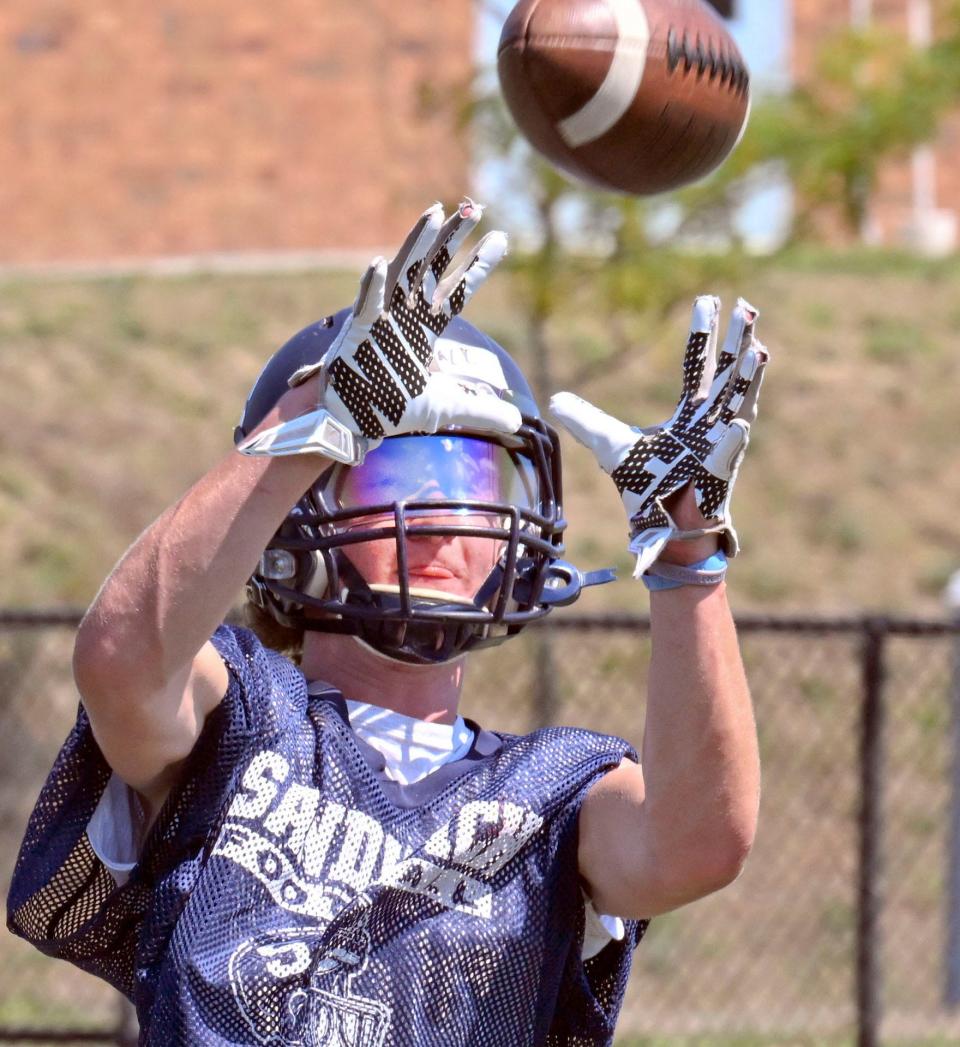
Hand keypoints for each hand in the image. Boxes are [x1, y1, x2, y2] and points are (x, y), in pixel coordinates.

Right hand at [239, 199, 518, 462]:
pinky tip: (378, 263)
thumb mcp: (445, 410)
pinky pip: (365, 305)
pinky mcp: (356, 333)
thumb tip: (517, 421)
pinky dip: (371, 286)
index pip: (456, 291)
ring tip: (436, 212)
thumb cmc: (390, 410)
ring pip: (401, 273)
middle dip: (452, 239)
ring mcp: (380, 320)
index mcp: (424, 329)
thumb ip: (480, 411)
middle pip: (432, 268)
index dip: (478, 266)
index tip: (502, 239)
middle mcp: (404, 316)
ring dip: (417, 243)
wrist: (351, 424)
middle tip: (475, 208)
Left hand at [550, 296, 767, 576]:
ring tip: (759, 351)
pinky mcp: (718, 473)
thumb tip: (554, 400)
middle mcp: (709, 423)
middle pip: (726, 374)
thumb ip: (585, 420)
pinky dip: (733, 439)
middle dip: (737, 342)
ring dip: (748, 380)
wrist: (658, 524)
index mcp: (689, 413)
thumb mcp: (608, 445)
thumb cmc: (643, 484)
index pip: (697, 364)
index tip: (709, 300)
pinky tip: (739, 424)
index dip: (702, 333)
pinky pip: (728, 454)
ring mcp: (720, 445)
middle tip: (748, 307)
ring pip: (738, 405)